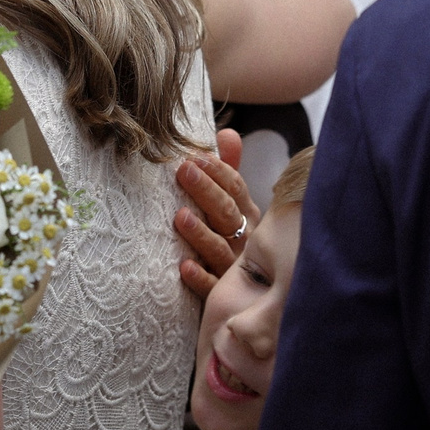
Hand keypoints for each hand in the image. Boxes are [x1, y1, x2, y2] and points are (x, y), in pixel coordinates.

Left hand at [176, 128, 256, 299]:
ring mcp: (234, 271)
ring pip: (220, 250)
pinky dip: (199, 278)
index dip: (219, 171)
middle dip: (207, 191)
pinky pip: (211, 288)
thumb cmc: (231, 241)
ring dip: (201, 234)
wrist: (243, 297)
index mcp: (248, 217)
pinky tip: (183, 267)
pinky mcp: (221, 297)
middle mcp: (245, 242)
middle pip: (227, 214)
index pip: (236, 189)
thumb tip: (228, 131)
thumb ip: (229, 170)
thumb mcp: (232, 205)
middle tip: (184, 170)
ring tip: (180, 216)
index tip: (197, 156)